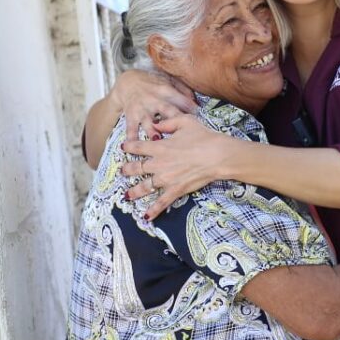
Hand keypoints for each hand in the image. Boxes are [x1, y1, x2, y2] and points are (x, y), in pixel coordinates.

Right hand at [109, 69, 196, 141]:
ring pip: (148, 121)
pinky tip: (133, 145)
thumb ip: (183, 90)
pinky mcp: (131, 115)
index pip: (181, 100)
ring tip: (156, 139)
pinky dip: (132, 137)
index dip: (191, 108)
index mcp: (166, 90)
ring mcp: (142, 108)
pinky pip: (131, 128)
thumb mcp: (168, 80)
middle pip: (166, 110)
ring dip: (152, 130)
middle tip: (182, 130)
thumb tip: (196, 100)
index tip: (199, 116)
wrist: (128, 82)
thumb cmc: (153, 84)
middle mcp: (154, 100)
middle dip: (174, 119)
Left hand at [120, 115, 237, 217]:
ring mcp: (166, 179)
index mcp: (159, 147)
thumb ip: (167, 123)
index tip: (123, 148)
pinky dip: (153, 211)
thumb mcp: (185, 121)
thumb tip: (155, 125)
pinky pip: (162, 202)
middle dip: (127, 170)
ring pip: (144, 187)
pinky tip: (146, 217)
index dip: (128, 147)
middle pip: (136, 168)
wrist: (217, 156)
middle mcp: (158, 164)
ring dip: (134, 192)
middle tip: (122, 171)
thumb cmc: (203, 137)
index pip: (137, 147)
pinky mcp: (176, 190)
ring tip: (127, 195)